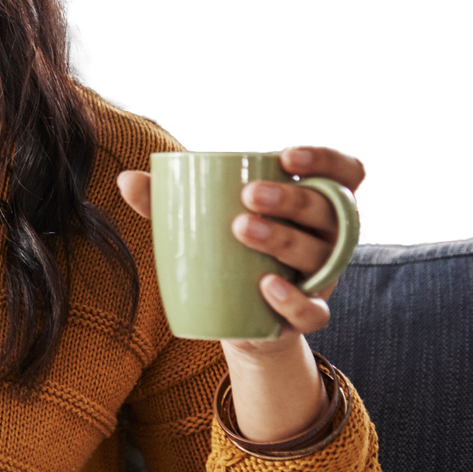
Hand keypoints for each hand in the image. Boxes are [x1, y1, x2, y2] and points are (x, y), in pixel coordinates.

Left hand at [116, 145, 367, 356]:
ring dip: (283, 239)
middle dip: (291, 200)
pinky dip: (294, 299)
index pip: (345, 173)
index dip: (326, 160)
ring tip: (241, 229)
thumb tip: (126, 179)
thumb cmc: (226, 252)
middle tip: (247, 196)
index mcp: (311, 204)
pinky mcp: (309, 314)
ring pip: (321, 256)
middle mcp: (327, 238)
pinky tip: (266, 285)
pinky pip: (316, 311)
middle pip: (329, 211)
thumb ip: (167, 201)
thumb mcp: (201, 222)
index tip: (284, 156)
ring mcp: (322, 278)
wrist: (234, 315)